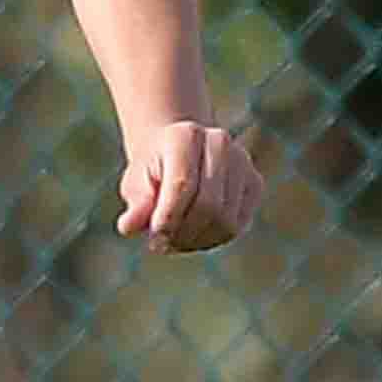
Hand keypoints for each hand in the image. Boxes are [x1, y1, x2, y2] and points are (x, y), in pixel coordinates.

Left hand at [119, 121, 262, 254]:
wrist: (178, 156)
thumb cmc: (152, 172)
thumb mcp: (136, 183)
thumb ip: (136, 204)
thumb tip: (127, 227)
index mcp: (186, 135)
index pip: (183, 185)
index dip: (168, 218)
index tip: (154, 239)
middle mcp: (219, 143)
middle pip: (208, 205)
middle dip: (183, 233)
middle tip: (162, 245)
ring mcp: (242, 162)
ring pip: (225, 220)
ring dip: (197, 240)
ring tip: (175, 242)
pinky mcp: (254, 184)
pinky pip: (237, 225)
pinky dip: (213, 239)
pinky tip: (194, 237)